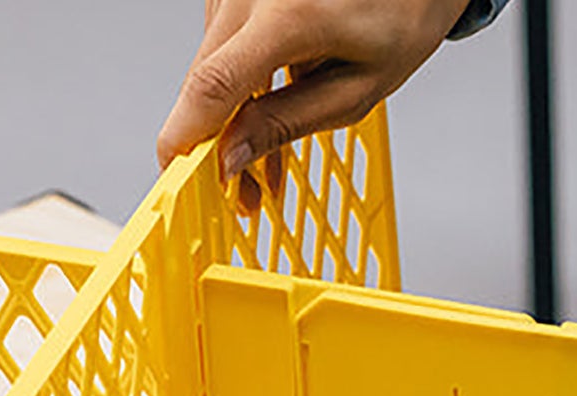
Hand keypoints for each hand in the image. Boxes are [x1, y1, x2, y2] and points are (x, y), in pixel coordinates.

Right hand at [158, 0, 470, 201]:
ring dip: (228, 119)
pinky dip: (237, 86)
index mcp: (289, 16)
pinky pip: (222, 45)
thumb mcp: (357, 90)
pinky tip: (261, 117)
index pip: (213, 85)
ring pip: (210, 65)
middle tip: (242, 196)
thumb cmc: (398, 16)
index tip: (178, 182)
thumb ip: (289, 122)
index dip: (187, 139)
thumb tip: (233, 157)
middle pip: (203, 79)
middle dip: (213, 146)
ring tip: (265, 166)